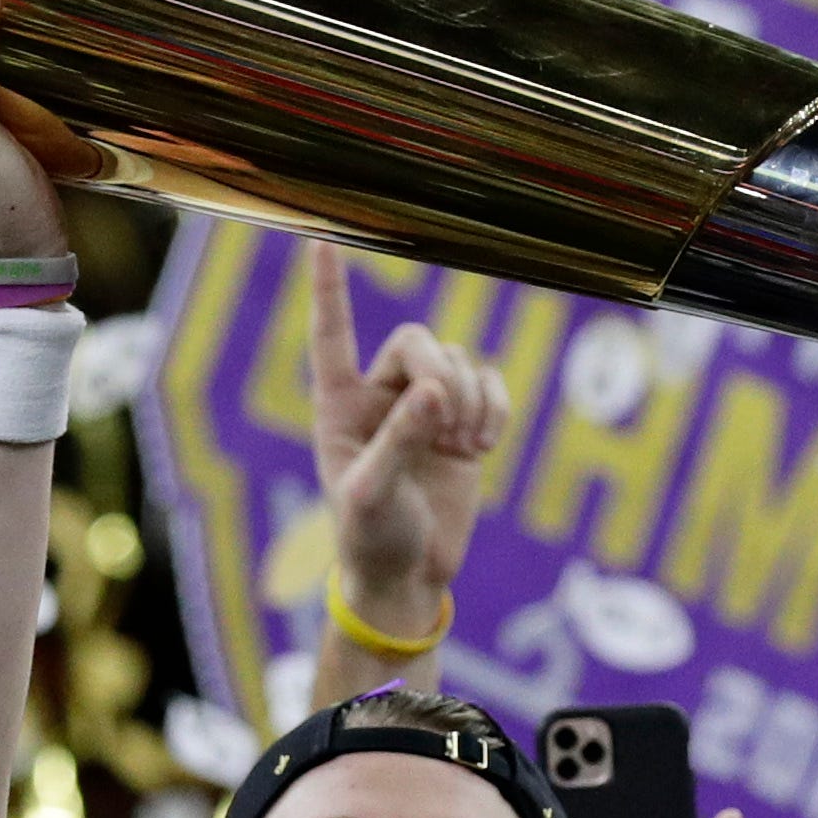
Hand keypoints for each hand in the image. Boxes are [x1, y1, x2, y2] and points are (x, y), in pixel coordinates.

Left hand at [311, 244, 508, 642]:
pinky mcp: (465, 425)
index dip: (329, 290)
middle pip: (418, 340)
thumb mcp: (373, 494)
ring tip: (462, 450)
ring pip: (458, 361)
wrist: (407, 575)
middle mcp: (381, 395)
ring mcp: (425, 407)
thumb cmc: (371, 537)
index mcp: (340, 404)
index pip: (334, 334)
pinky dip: (495, 409)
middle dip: (439, 373)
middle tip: (446, 427)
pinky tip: (483, 447)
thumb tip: (435, 392)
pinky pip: (490, 385)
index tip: (322, 241)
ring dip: (469, 400)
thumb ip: (400, 440)